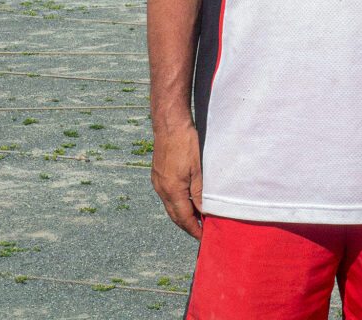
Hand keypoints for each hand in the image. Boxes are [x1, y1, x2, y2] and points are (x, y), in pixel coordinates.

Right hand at [151, 121, 203, 239]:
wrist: (169, 124)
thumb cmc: (186, 143)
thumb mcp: (198, 168)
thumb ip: (200, 192)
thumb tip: (203, 212)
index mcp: (173, 190)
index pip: (184, 218)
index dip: (194, 229)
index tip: (203, 237)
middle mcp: (162, 189)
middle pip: (175, 215)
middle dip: (187, 226)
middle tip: (200, 232)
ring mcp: (158, 182)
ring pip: (170, 206)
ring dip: (182, 215)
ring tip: (196, 219)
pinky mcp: (157, 174)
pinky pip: (167, 196)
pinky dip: (176, 203)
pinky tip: (186, 200)